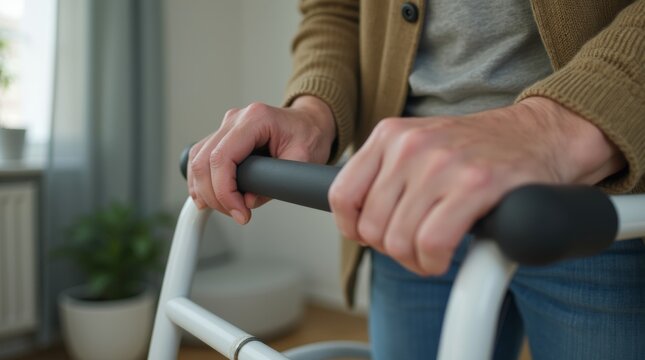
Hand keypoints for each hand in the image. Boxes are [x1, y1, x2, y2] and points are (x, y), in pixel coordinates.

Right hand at [189, 96, 334, 223]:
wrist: (310, 123)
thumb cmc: (309, 136)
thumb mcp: (303, 160)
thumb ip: (276, 183)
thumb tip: (247, 202)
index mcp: (256, 119)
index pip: (222, 157)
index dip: (224, 191)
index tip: (239, 211)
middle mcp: (235, 119)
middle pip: (203, 161)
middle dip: (214, 195)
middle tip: (236, 214)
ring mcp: (226, 126)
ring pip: (196, 160)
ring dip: (205, 191)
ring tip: (228, 208)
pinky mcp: (222, 137)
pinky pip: (200, 158)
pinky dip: (201, 182)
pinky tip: (209, 198)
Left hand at [328, 97, 624, 275]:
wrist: (538, 135)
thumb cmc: (475, 151)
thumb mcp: (418, 147)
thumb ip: (384, 175)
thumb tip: (353, 221)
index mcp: (390, 135)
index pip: (341, 195)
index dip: (353, 228)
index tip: (373, 236)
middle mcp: (411, 146)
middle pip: (371, 226)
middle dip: (391, 249)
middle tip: (415, 246)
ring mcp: (443, 164)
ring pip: (399, 240)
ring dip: (415, 260)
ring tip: (432, 252)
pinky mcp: (476, 185)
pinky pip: (432, 244)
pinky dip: (434, 262)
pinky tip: (445, 257)